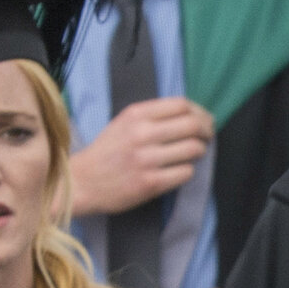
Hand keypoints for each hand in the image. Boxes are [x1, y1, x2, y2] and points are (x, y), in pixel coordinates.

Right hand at [68, 95, 213, 218]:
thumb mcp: (124, 123)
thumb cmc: (107, 151)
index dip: (200, 112)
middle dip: (207, 132)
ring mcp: (147, 159)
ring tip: (191, 155)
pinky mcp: (151, 183)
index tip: (203, 121)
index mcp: (136, 114)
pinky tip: (177, 171)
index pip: (182, 105)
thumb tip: (192, 116)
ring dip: (199, 152)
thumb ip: (153, 117)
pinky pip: (186, 172)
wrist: (82, 181)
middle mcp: (142, 134)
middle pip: (193, 125)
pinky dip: (187, 171)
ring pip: (194, 149)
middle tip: (206, 138)